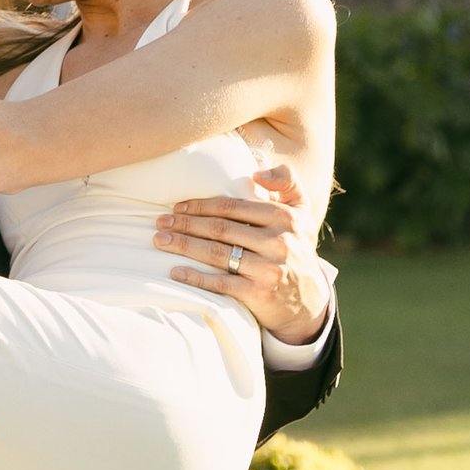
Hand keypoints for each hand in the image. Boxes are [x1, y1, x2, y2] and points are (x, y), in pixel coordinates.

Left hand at [151, 160, 333, 348]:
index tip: (178, 206)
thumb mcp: (302, 210)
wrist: (310, 301)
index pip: (232, 206)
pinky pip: (221, 283)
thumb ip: (286, 180)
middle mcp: (278, 242)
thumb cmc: (296, 246)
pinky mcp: (259, 294)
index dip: (201, 205)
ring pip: (216, 253)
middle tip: (160, 221)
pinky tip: (175, 271)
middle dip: (186, 224)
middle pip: (220, 229)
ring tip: (160, 240)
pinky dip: (195, 277)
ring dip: (183, 245)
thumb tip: (257, 169)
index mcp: (284, 217)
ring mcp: (268, 270)